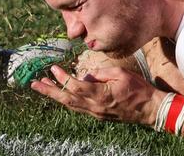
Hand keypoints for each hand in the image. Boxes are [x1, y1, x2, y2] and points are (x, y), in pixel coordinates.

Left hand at [31, 65, 165, 125]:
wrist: (149, 109)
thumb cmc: (138, 89)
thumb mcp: (121, 74)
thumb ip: (101, 73)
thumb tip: (86, 74)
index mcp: (101, 95)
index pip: (75, 86)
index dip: (63, 78)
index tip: (54, 69)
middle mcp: (95, 107)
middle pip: (66, 99)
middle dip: (49, 91)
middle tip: (34, 84)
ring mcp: (95, 113)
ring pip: (70, 105)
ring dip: (55, 95)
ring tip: (43, 86)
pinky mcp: (98, 114)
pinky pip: (78, 107)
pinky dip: (67, 99)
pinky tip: (61, 93)